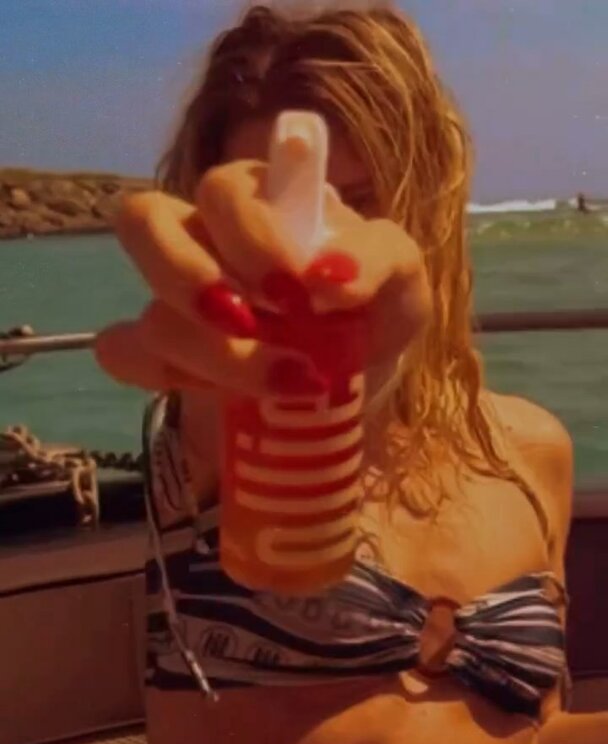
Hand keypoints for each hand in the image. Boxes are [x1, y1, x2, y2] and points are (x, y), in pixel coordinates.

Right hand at [96, 161, 429, 396]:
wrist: (360, 378)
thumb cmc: (374, 310)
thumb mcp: (402, 279)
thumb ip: (378, 259)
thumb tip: (327, 276)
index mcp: (258, 200)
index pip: (223, 188)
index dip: (249, 236)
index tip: (301, 293)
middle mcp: (202, 236)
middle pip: (144, 224)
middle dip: (195, 281)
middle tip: (255, 326)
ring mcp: (173, 298)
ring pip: (151, 313)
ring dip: (216, 357)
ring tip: (284, 385)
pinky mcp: (161, 356)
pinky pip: (122, 354)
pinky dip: (165, 377)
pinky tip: (225, 397)